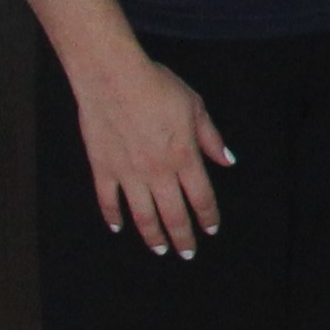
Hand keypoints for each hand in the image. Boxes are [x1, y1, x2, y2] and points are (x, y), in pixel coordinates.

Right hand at [73, 48, 234, 256]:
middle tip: (187, 253)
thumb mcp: (195, 107)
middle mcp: (158, 172)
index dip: (208, 217)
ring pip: (143, 215)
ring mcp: (128, 173)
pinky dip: (113, 216)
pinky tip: (119, 227)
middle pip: (174, 215)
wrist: (113, 77)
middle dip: (183, 237)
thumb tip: (227, 161)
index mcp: (185, 158)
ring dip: (153, 236)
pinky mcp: (102, 168)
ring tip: (159, 250)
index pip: (201, 198)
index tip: (211, 229)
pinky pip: (108, 200)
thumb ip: (211, 138)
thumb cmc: (157, 87)